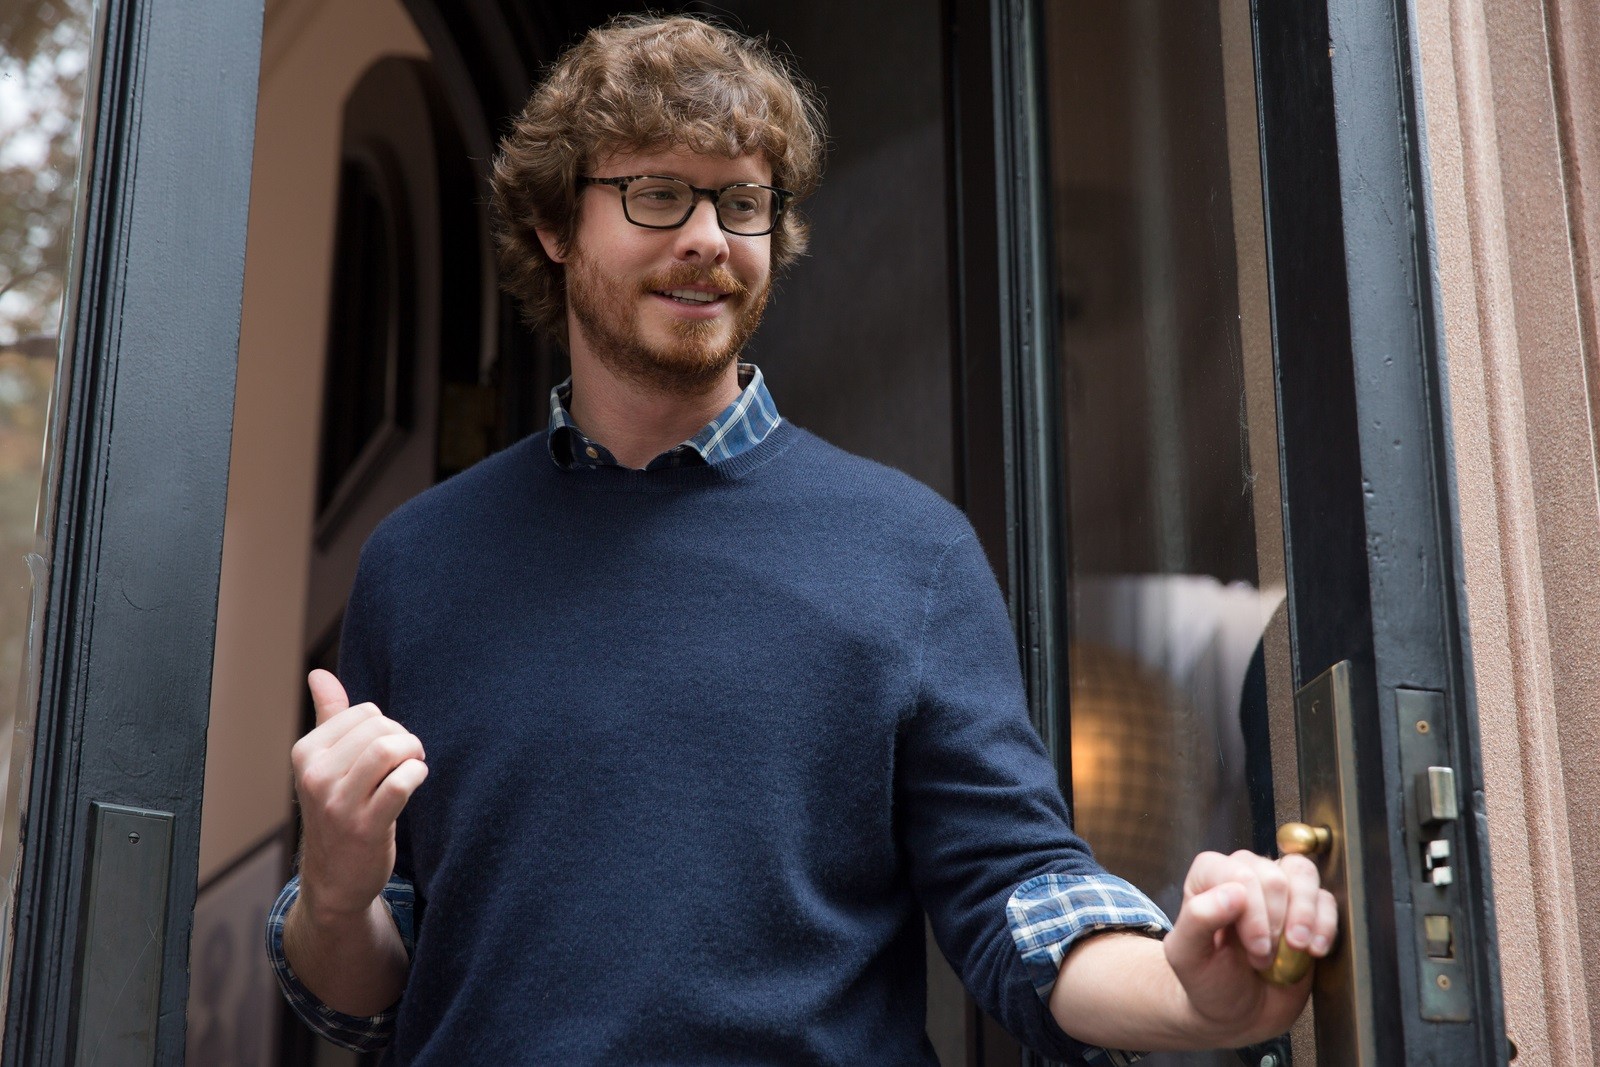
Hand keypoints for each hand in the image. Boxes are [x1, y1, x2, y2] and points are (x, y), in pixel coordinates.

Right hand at [291, 669, 427, 923]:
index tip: (388, 748)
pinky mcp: (365, 827)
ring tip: (414, 766)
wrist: (334, 880)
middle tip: (407, 759)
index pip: (364, 712)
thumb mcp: (326, 764)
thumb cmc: (337, 812)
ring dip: (413, 753)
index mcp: (306, 754)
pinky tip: (414, 782)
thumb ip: (328, 716)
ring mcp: (338, 803)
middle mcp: (316, 776)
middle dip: (404, 738)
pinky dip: (416, 775)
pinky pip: (400, 783)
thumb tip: (318, 674)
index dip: (387, 726)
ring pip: (387, 750)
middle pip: (379, 728)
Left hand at [1163, 849, 1337, 1045]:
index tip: (1254, 947)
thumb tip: (1233, 893)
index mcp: (1209, 876)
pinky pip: (1326, 899)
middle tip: (1264, 955)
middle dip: (1275, 921)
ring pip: (1303, 873)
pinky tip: (1315, 950)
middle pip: (1273, 875)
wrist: (1239, 1014)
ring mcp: (1279, 890)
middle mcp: (1245, 874)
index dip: (1253, 910)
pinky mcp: (1307, 910)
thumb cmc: (1209, 982)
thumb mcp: (1188, 957)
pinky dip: (1326, 924)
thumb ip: (1197, 919)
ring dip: (1305, 914)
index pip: (1240, 872)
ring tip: (1298, 947)